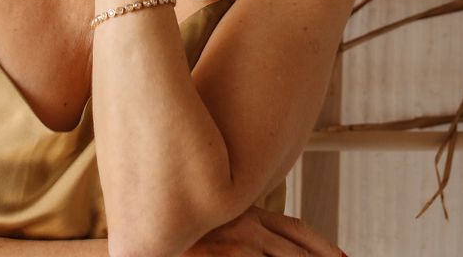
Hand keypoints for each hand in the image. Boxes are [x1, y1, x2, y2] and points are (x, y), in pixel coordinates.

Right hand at [181, 205, 349, 255]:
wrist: (138, 231)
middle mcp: (244, 224)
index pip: (296, 228)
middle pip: (296, 250)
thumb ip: (242, 223)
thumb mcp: (214, 215)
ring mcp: (232, 245)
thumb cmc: (174, 222)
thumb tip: (268, 237)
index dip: (324, 246)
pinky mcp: (219, 255)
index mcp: (246, 211)